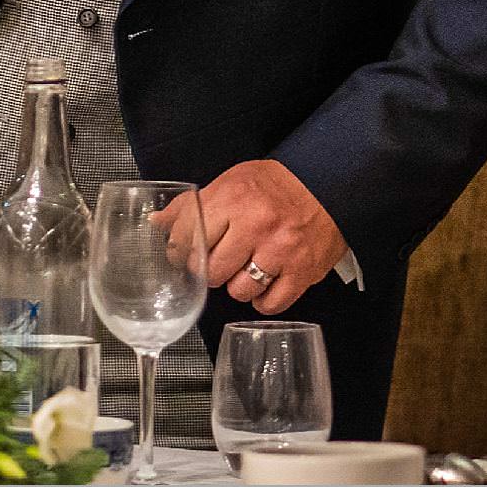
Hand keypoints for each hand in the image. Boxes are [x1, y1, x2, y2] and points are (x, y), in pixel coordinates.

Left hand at [170, 159, 345, 314]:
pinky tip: (265, 284)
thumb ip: (193, 205)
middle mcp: (255, 224)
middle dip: (212, 270)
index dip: (181, 251)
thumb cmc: (276, 185)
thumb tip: (158, 222)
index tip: (187, 253)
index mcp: (233, 198)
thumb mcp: (231, 181)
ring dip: (239, 286)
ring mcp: (280, 250)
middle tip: (222, 259)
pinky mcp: (302, 271)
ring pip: (238, 292)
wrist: (329, 183)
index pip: (187, 239)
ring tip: (247, 269)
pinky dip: (264, 300)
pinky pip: (270, 305)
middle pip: (211, 271)